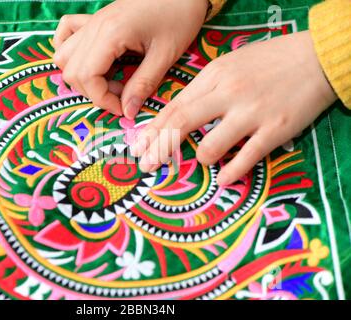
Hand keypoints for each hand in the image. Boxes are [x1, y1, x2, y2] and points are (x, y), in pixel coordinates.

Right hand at [53, 0, 208, 116]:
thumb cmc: (178, 17)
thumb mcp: (165, 56)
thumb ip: (143, 85)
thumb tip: (128, 111)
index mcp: (110, 34)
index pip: (87, 76)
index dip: (101, 99)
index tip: (122, 108)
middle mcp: (94, 27)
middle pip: (71, 70)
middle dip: (93, 92)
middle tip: (121, 95)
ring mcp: (92, 21)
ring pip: (64, 55)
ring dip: (81, 76)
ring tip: (109, 80)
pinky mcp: (95, 19)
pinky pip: (66, 34)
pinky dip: (70, 51)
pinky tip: (89, 60)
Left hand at [131, 31, 336, 185]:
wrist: (316, 57)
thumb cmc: (268, 61)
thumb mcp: (230, 65)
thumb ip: (203, 88)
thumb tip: (177, 114)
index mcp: (214, 76)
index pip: (174, 107)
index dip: (153, 130)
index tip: (137, 147)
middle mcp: (228, 93)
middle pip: (182, 124)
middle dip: (159, 148)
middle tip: (146, 166)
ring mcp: (252, 113)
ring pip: (211, 147)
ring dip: (202, 158)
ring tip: (206, 158)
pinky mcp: (276, 129)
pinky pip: (246, 158)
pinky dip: (231, 172)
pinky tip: (225, 177)